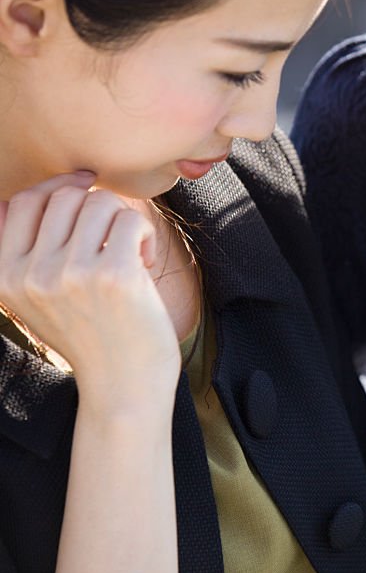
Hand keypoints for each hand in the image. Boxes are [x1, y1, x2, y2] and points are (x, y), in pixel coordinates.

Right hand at [0, 174, 179, 398]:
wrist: (123, 386)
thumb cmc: (91, 335)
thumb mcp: (39, 296)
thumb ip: (32, 249)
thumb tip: (62, 185)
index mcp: (3, 275)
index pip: (20, 201)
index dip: (57, 188)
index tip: (87, 191)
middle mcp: (30, 273)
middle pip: (63, 197)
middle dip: (98, 208)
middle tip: (116, 243)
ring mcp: (70, 274)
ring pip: (99, 203)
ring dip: (123, 222)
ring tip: (131, 256)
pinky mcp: (113, 275)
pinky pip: (129, 220)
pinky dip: (144, 235)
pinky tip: (145, 264)